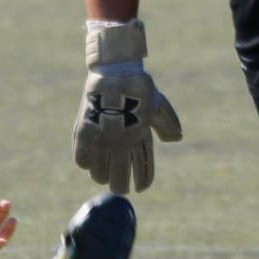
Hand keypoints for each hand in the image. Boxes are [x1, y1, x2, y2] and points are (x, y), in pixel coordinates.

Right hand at [72, 17, 181, 193]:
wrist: (115, 70)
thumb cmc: (139, 87)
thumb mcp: (158, 104)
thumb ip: (168, 123)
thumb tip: (176, 139)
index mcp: (140, 138)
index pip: (143, 171)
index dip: (142, 183)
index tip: (140, 188)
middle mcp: (120, 142)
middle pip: (118, 181)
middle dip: (121, 187)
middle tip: (120, 187)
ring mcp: (100, 139)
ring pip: (99, 175)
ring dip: (103, 177)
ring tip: (105, 175)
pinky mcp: (83, 133)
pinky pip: (82, 161)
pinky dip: (86, 164)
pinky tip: (91, 161)